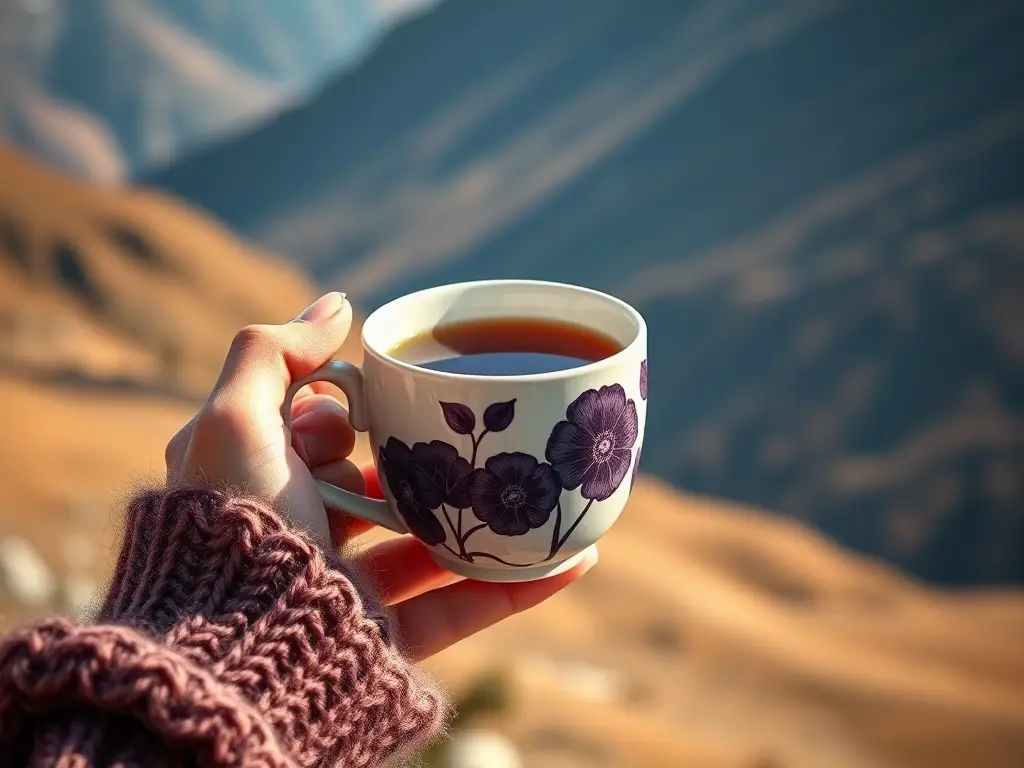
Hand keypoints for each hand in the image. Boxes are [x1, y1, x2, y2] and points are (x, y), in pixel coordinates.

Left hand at [164, 293, 596, 659]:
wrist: (240, 655)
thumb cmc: (233, 526)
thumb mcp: (235, 421)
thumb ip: (274, 355)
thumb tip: (337, 303)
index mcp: (256, 489)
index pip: (311, 440)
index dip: (336, 422)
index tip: (351, 422)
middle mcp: (298, 542)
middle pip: (379, 491)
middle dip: (425, 465)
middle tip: (459, 443)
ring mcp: (346, 594)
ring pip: (430, 550)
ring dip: (489, 525)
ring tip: (545, 491)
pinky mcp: (385, 641)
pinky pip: (460, 609)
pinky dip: (516, 585)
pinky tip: (573, 557)